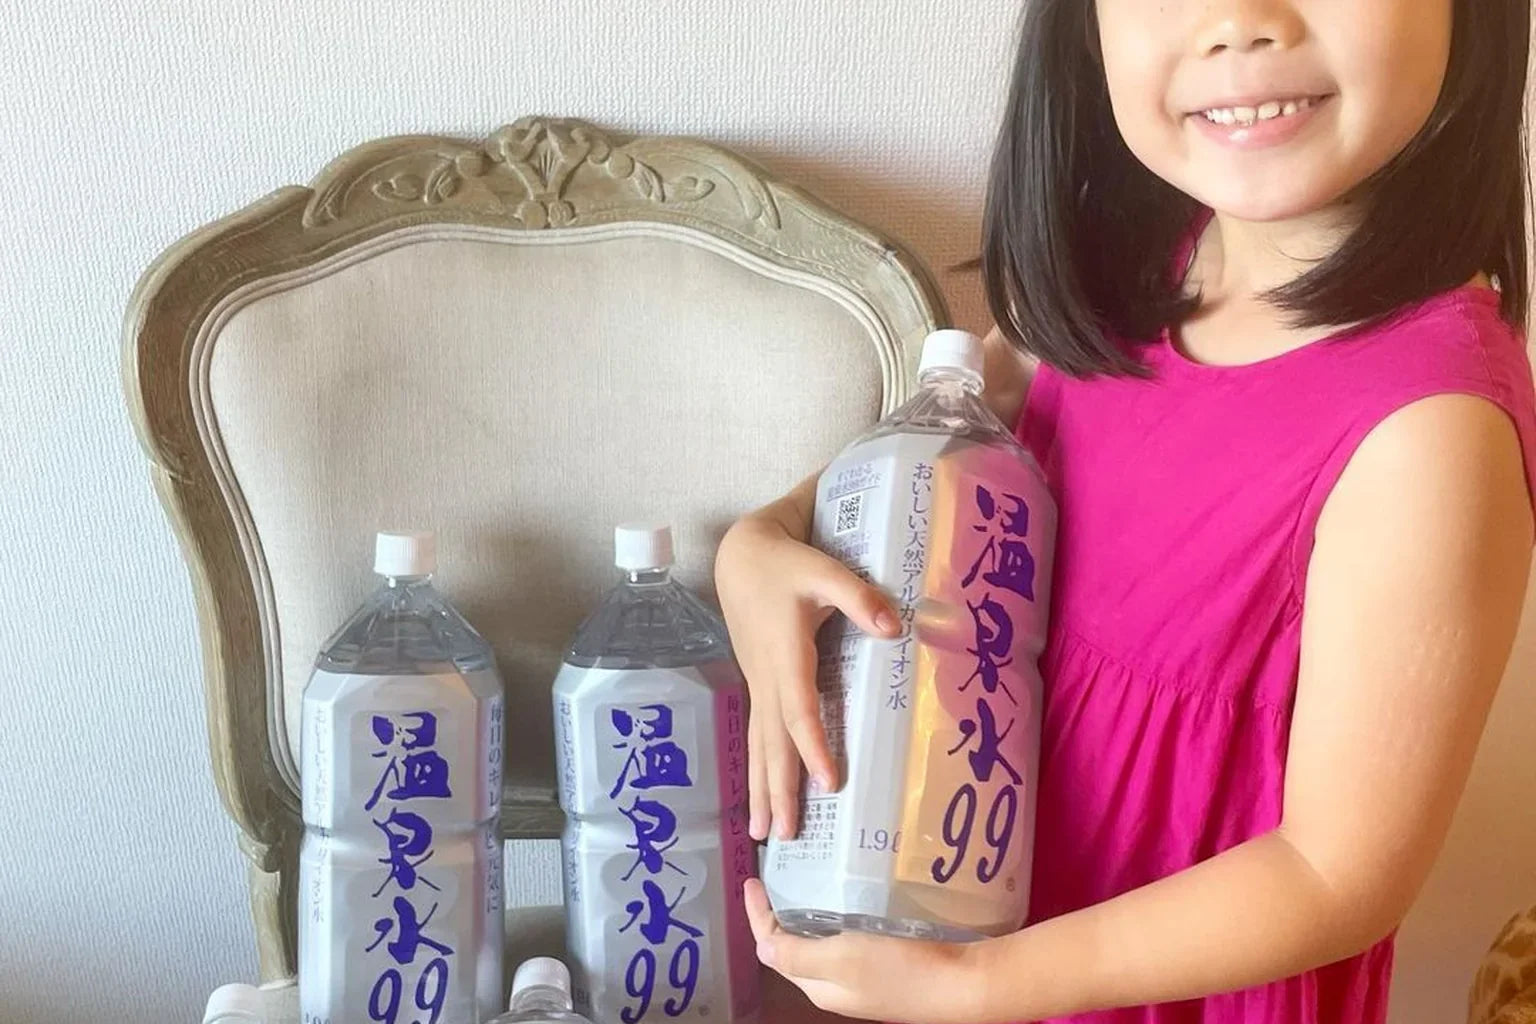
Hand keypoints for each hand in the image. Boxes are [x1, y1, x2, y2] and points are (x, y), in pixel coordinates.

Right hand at [716, 512, 900, 840]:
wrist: (742, 557)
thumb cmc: (787, 564)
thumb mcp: (825, 571)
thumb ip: (859, 597)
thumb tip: (894, 629)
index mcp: (786, 654)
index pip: (799, 709)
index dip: (813, 745)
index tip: (828, 781)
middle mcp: (767, 677)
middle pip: (772, 741)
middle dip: (777, 788)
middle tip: (782, 834)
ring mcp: (758, 684)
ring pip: (759, 744)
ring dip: (762, 789)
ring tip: (763, 834)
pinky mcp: (758, 684)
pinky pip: (758, 735)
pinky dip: (759, 768)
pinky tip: (763, 795)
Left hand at [744, 879, 985, 1022]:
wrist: (964, 983)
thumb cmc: (900, 969)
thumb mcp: (840, 959)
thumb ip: (796, 953)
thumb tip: (760, 945)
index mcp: (819, 985)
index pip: (773, 947)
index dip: (757, 914)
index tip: (752, 879)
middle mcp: (837, 984)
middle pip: (794, 945)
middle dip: (781, 912)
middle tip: (779, 873)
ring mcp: (864, 975)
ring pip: (823, 940)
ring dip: (809, 912)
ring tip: (808, 878)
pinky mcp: (889, 963)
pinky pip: (851, 936)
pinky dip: (840, 914)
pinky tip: (851, 894)